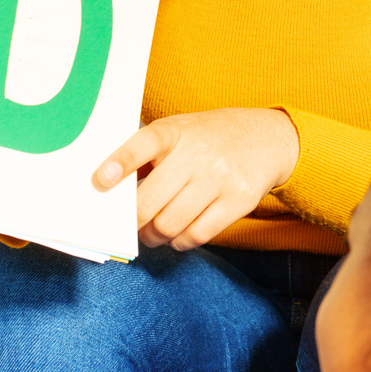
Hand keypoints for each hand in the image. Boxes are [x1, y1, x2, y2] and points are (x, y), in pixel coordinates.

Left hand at [93, 108, 298, 250]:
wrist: (269, 138)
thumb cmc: (210, 138)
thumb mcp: (180, 130)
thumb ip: (148, 154)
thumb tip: (111, 191)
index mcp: (176, 130)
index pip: (144, 143)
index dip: (121, 162)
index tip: (101, 180)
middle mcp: (198, 152)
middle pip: (150, 200)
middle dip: (133, 221)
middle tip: (130, 225)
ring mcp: (220, 178)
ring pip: (169, 224)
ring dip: (154, 235)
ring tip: (153, 231)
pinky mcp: (238, 201)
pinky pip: (196, 235)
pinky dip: (179, 241)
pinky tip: (178, 233)